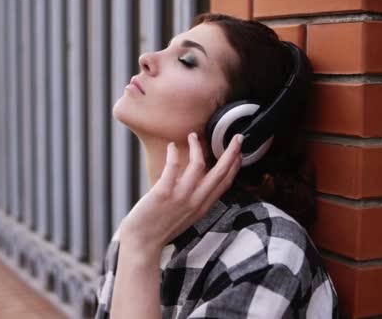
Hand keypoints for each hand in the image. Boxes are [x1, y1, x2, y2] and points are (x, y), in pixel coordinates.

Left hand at [121, 132, 243, 255]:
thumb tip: (198, 180)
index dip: (234, 166)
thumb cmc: (161, 228)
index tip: (239, 151)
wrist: (142, 244)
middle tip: (236, 137)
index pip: (225, 183)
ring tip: (193, 136)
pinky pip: (173, 167)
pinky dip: (174, 154)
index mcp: (202, 207)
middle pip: (220, 173)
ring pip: (198, 166)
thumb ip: (195, 199)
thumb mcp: (186, 216)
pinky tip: (171, 147)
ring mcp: (180, 197)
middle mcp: (195, 202)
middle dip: (230, 153)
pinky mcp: (163, 193)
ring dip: (197, 147)